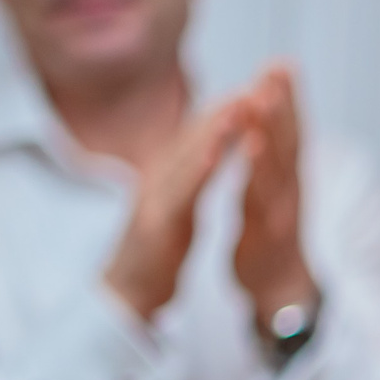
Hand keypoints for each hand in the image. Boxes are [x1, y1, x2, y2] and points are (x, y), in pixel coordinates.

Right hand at [102, 98, 249, 320]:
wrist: (126, 297)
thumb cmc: (154, 256)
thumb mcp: (176, 213)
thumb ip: (186, 184)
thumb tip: (202, 155)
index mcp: (168, 181)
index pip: (197, 139)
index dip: (223, 113)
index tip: (252, 89)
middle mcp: (158, 182)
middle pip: (192, 138)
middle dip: (224, 110)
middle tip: (253, 82)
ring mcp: (154, 201)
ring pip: (185, 158)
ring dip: (213, 130)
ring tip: (239, 104)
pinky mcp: (155, 226)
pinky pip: (178, 195)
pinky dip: (196, 173)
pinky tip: (213, 155)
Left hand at [232, 63, 317, 320]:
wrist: (279, 294)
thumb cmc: (271, 245)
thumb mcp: (266, 201)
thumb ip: (265, 167)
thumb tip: (262, 133)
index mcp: (285, 180)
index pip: (287, 132)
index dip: (286, 98)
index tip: (281, 64)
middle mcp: (290, 190)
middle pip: (289, 138)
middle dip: (285, 100)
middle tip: (280, 64)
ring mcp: (284, 209)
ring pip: (280, 161)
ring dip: (275, 124)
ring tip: (266, 91)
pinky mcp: (271, 229)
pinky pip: (263, 192)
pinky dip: (260, 165)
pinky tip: (254, 141)